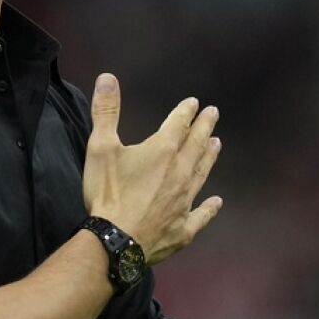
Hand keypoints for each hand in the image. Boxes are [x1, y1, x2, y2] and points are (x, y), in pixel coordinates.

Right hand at [81, 73, 222, 263]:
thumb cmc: (108, 193)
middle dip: (204, 127)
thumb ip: (106, 111)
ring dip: (209, 157)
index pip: (179, 124)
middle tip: (213, 114)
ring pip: (202, 173)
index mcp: (162, 150)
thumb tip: (108, 77)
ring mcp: (185, 201)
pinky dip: (209, 208)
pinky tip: (217, 202)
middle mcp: (180, 172)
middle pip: (196, 145)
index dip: (186, 111)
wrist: (115, 241)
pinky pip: (201, 215)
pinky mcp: (184, 228)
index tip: (194, 103)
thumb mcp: (101, 147)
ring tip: (217, 144)